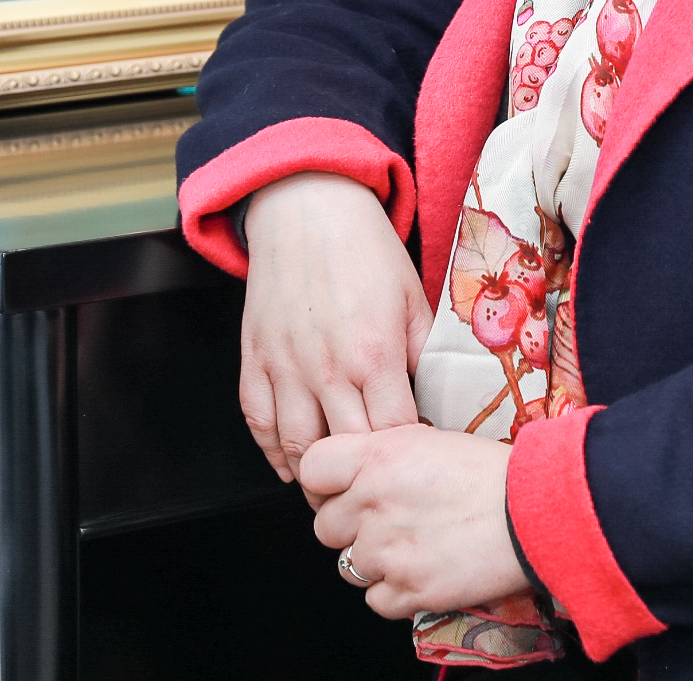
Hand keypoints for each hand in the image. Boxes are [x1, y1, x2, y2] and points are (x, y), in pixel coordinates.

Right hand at [239, 171, 432, 483]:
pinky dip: (272, 451)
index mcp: (375, 353)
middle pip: (347, 450)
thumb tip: (438, 401)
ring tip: (338, 483)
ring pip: (297, 447)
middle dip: (366, 473)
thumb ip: (425, 355)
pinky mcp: (254, 359)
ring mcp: (285, 366)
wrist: (308, 208)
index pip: (394, 433)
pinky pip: (258, 423)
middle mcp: (327, 367)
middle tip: (380, 484)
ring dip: (317, 474)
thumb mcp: (414, 297)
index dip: (408, 454)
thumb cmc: (365, 250)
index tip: (417, 460)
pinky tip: (292, 463)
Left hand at [304, 427, 530, 618]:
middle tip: (385, 521)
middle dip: (349, 526)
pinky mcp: (408, 590)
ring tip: (410, 545)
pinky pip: (375, 600)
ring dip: (372, 560)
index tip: (340, 489)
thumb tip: (357, 472)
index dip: (324, 483)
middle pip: (324, 526)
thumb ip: (383, 454)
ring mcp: (386, 551)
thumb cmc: (491, 471)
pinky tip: (421, 569)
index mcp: (375, 456)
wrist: (534, 511)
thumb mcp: (428, 440)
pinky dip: (394, 591)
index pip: (312, 469)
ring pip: (348, 566)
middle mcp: (371, 503)